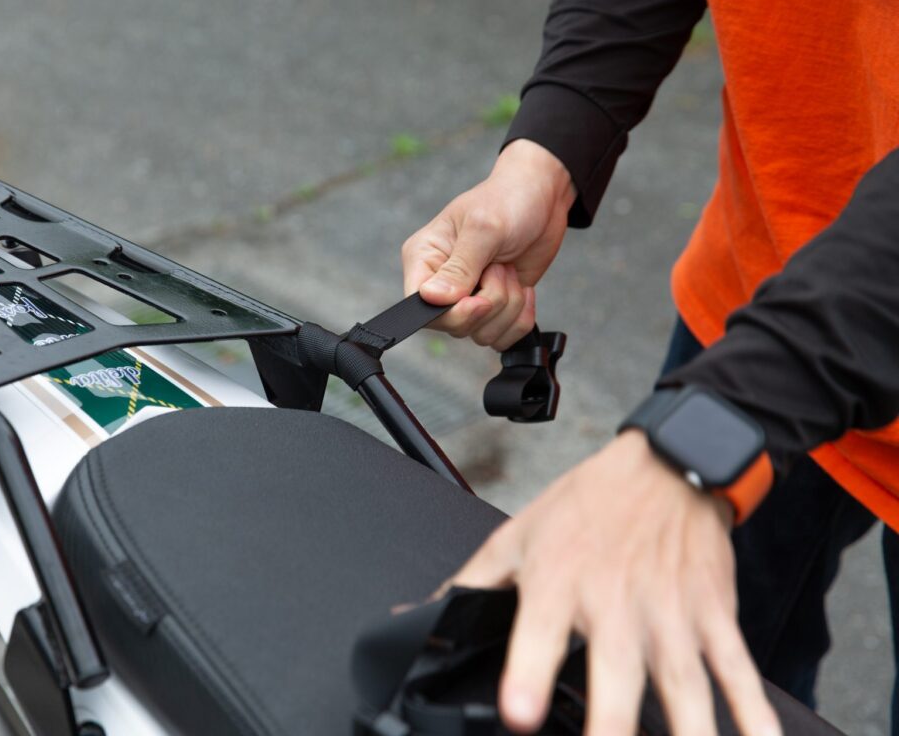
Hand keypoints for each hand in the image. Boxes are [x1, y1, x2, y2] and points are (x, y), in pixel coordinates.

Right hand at [402, 139, 573, 348]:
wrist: (543, 199)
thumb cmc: (508, 200)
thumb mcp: (484, 228)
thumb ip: (459, 267)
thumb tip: (431, 299)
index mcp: (424, 258)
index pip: (418, 305)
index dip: (452, 312)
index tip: (479, 299)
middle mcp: (441, 283)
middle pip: (454, 325)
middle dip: (489, 302)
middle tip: (499, 268)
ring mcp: (469, 298)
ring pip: (482, 334)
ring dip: (509, 306)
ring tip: (509, 270)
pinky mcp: (494, 309)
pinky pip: (503, 338)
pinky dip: (521, 318)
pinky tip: (523, 289)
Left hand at [445, 431, 780, 735]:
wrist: (670, 464)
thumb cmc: (587, 505)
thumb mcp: (517, 536)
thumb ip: (469, 583)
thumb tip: (419, 616)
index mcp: (560, 582)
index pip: (540, 632)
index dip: (528, 674)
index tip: (521, 714)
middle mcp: (617, 603)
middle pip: (617, 672)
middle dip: (613, 725)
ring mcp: (671, 615)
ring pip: (683, 684)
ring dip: (688, 733)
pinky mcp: (714, 618)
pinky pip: (738, 673)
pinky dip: (753, 713)